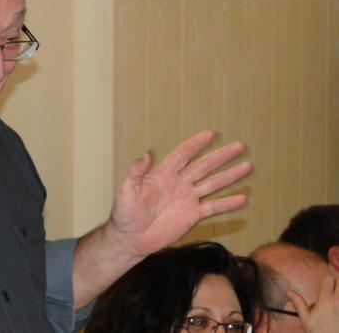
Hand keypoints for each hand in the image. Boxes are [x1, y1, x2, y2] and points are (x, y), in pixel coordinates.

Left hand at [106, 130, 250, 258]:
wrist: (130, 238)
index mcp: (163, 174)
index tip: (211, 134)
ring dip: (230, 176)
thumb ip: (136, 172)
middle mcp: (178, 183)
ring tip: (248, 166)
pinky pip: (213, 207)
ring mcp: (187, 198)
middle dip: (221, 156)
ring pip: (212, 184)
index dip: (195, 144)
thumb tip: (146, 153)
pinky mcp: (192, 215)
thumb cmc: (124, 213)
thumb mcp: (126, 190)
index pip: (183, 155)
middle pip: (204, 166)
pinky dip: (227, 203)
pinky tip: (242, 198)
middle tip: (240, 146)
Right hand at [287, 275, 338, 332]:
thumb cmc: (320, 332)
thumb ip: (298, 303)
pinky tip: (338, 304)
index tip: (325, 283)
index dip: (326, 279)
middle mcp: (338, 301)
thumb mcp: (306, 319)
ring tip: (335, 294)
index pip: (328, 279)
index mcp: (326, 301)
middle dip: (337, 281)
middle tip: (333, 286)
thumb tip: (288, 292)